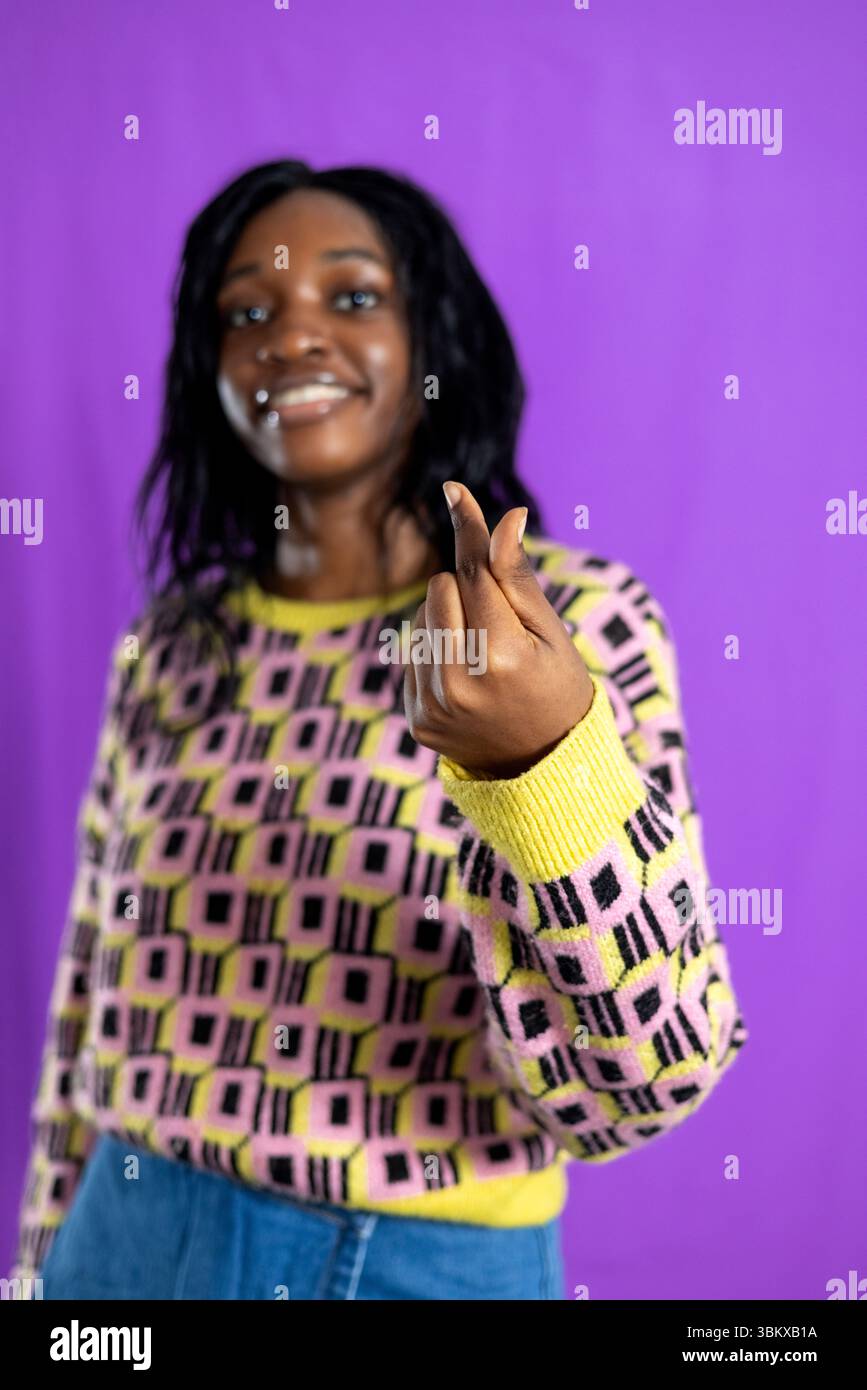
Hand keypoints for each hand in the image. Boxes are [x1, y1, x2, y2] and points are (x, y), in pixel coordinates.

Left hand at [402, 481, 594, 777]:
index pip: (474, 572)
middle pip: (440, 588)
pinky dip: (435, 654)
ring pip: (420, 619)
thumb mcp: (551, 630)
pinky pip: (411, 655)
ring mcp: (434, 706)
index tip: (454, 489)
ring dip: (448, 622)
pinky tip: (467, 679)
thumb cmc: (557, 686)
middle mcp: (460, 683)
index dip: (468, 528)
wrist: (545, 766)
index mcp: (502, 656)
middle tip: (501, 625)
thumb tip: (504, 517)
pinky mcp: (418, 720)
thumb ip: (517, 576)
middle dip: (468, 591)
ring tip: (484, 655)